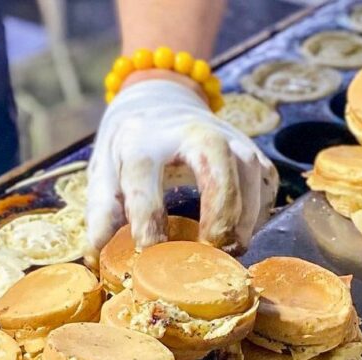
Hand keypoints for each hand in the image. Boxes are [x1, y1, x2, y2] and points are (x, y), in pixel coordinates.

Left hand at [87, 77, 277, 255]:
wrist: (160, 103)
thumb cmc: (129, 151)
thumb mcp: (104, 174)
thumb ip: (102, 212)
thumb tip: (97, 254)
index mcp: (142, 140)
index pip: (144, 175)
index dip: (147, 216)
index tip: (149, 252)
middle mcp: (188, 130)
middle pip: (215, 157)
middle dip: (220, 206)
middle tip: (216, 249)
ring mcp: (226, 135)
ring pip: (249, 168)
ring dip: (246, 215)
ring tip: (232, 251)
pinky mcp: (249, 148)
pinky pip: (264, 180)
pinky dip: (258, 211)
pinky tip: (243, 234)